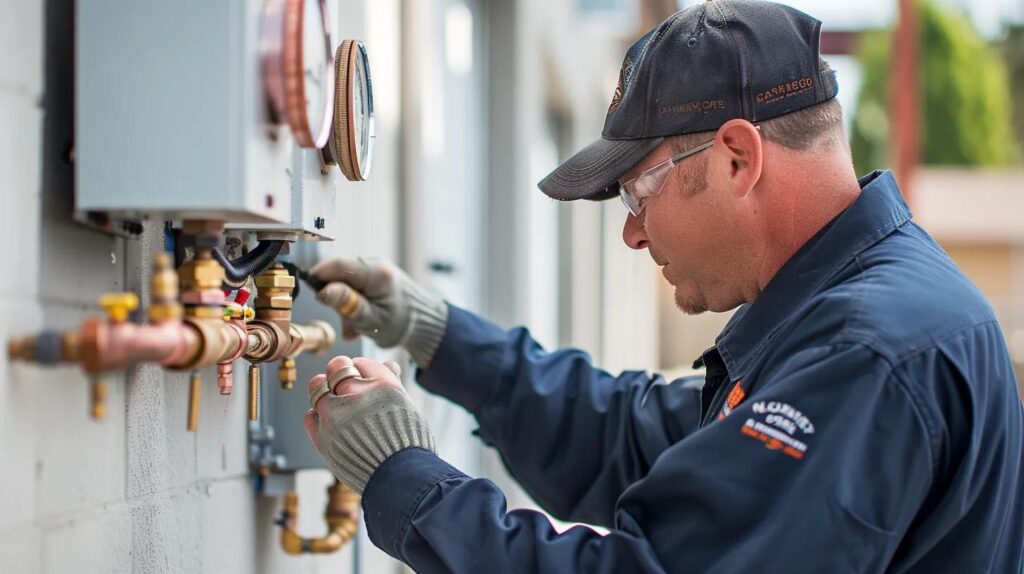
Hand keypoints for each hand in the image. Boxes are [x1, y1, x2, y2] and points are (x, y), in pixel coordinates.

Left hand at [304, 355, 435, 494]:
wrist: (402, 480)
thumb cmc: (409, 444)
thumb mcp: (406, 407)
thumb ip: (392, 384)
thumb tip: (388, 365)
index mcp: (383, 383)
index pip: (361, 363)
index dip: (361, 370)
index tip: (363, 378)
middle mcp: (357, 393)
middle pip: (336, 367)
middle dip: (340, 373)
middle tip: (344, 383)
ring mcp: (336, 414)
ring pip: (317, 386)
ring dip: (324, 390)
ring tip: (335, 402)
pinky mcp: (323, 436)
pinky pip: (310, 415)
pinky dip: (317, 416)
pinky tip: (329, 422)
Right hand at [310, 258, 448, 366]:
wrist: (425, 324)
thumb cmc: (403, 324)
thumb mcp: (371, 320)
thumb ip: (347, 305)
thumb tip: (322, 291)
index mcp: (375, 273)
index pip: (337, 266)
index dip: (318, 277)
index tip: (310, 292)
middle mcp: (375, 264)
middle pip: (339, 274)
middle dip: (335, 298)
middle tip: (344, 321)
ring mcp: (375, 268)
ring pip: (345, 282)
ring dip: (345, 305)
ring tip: (355, 326)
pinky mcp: (375, 276)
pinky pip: (354, 285)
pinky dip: (353, 303)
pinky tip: (360, 320)